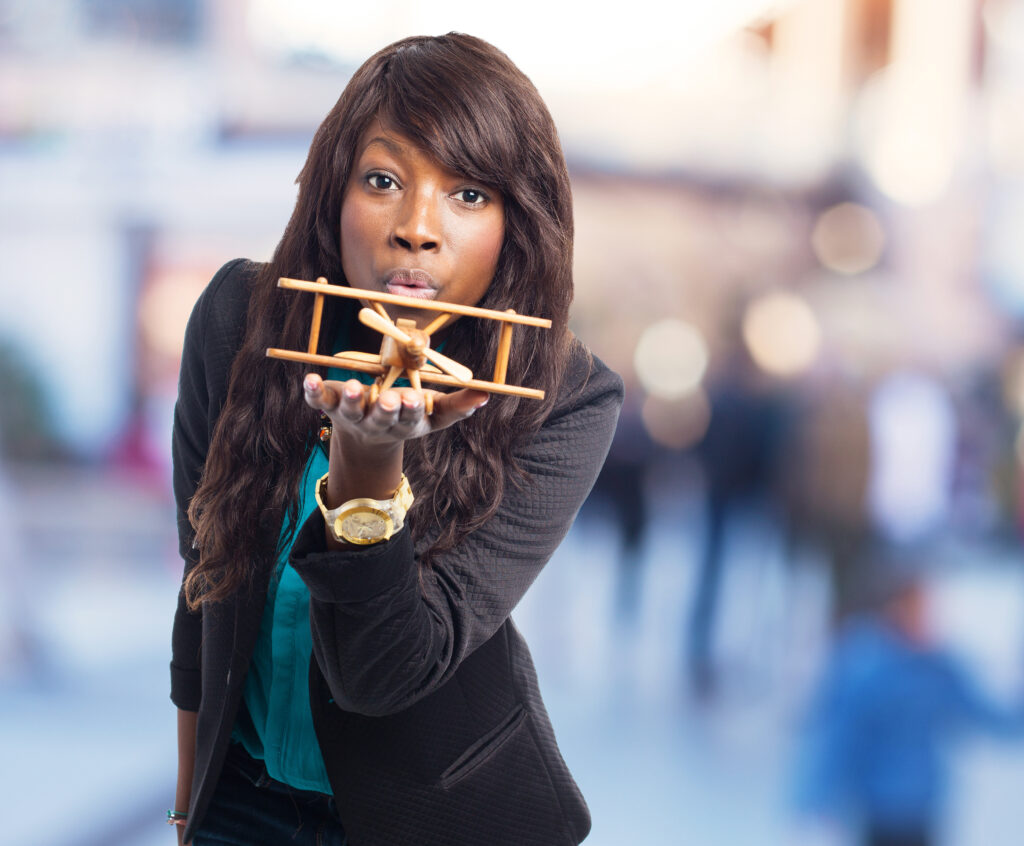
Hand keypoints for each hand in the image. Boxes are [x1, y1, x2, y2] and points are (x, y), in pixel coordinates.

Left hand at [302, 374, 488, 448]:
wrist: (364, 440)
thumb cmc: (405, 418)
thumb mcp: (434, 416)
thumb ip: (458, 406)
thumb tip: (485, 395)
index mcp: (402, 423)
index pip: (409, 418)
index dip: (410, 410)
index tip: (413, 398)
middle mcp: (376, 422)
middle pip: (380, 418)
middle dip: (384, 409)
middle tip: (387, 399)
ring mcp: (351, 415)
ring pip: (350, 410)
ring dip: (351, 399)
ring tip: (352, 386)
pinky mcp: (330, 406)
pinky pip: (318, 400)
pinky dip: (312, 391)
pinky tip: (309, 378)